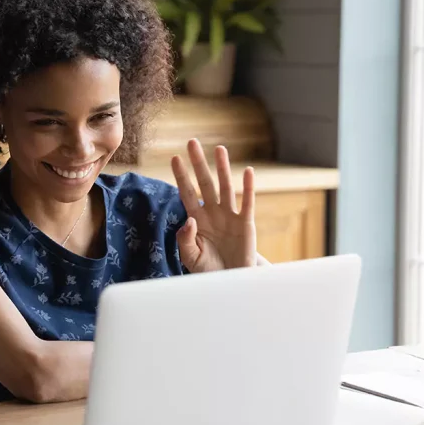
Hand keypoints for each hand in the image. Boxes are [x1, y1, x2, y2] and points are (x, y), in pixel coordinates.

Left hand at [170, 139, 256, 272]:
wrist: (230, 281)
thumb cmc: (208, 269)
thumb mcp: (191, 257)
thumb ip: (186, 240)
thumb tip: (189, 220)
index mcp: (197, 219)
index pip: (187, 193)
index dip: (182, 176)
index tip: (175, 158)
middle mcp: (213, 213)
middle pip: (205, 183)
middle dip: (199, 163)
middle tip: (192, 142)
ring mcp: (230, 216)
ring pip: (226, 187)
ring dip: (223, 168)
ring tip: (220, 149)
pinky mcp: (246, 224)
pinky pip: (247, 203)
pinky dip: (248, 187)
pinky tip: (248, 171)